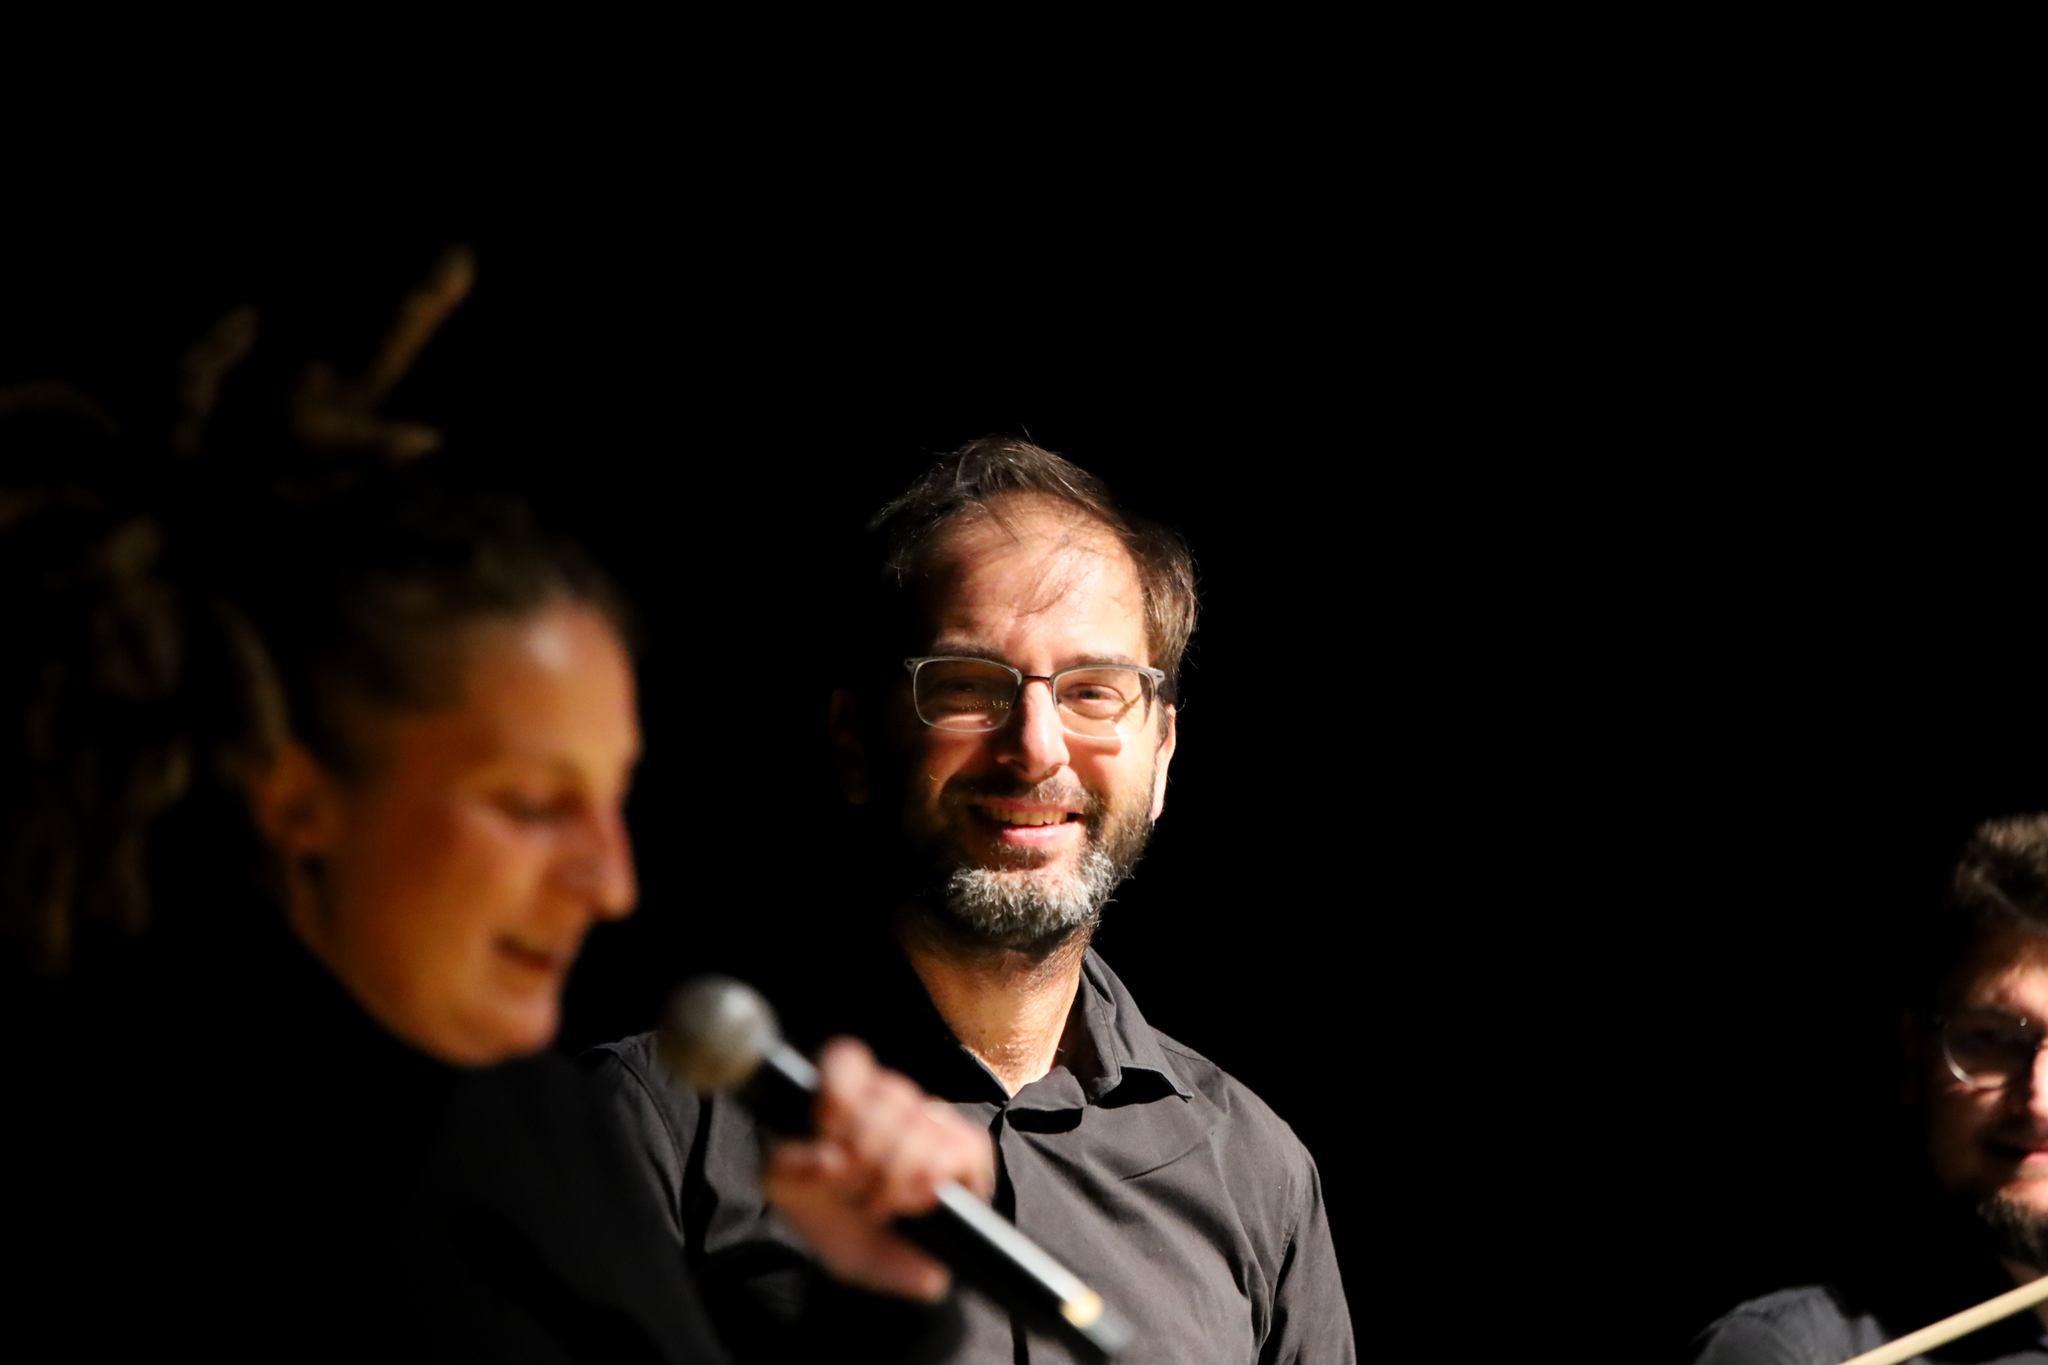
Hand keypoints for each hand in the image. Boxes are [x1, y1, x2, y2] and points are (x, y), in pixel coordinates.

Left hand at [759, 1038, 996, 1301]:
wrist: (877, 1267)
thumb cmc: (831, 1220)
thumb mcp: (792, 1197)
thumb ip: (789, 1170)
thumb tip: (828, 1160)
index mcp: (845, 1098)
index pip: (848, 1059)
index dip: (841, 1093)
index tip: (830, 1133)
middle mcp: (892, 1102)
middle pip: (888, 1095)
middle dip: (866, 1156)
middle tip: (852, 1191)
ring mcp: (934, 1121)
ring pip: (920, 1128)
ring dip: (896, 1178)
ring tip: (879, 1206)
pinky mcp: (968, 1149)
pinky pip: (960, 1149)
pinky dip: (934, 1180)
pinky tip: (918, 1202)